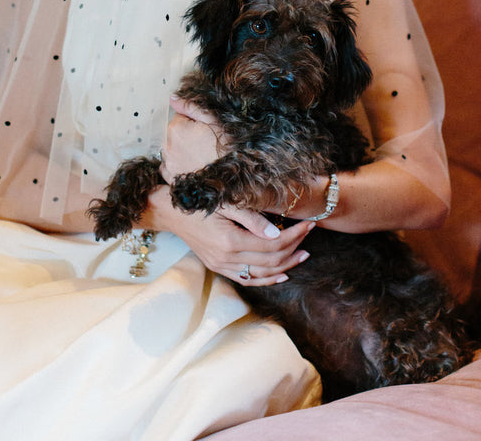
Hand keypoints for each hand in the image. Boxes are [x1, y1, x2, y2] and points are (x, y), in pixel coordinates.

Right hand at [146, 184, 314, 286]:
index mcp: (230, 241)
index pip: (272, 244)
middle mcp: (226, 259)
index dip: (294, 236)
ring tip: (303, 255)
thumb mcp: (225, 202)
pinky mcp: (219, 268)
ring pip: (262, 274)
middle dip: (294, 248)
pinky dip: (267, 280)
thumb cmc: (198, 200)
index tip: (308, 224)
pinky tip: (282, 275)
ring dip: (285, 266)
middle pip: (271, 261)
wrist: (170, 212)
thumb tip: (277, 234)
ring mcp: (222, 266)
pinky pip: (248, 280)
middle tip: (310, 235)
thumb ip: (252, 218)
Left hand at [159, 94, 226, 182]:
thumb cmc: (226, 147)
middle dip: (184, 134)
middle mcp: (167, 147)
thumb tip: (172, 98)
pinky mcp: (172, 179)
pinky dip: (175, 165)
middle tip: (203, 141)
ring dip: (179, 149)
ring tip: (199, 154)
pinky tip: (189, 164)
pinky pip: (166, 168)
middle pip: (172, 133)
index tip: (204, 128)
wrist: (233, 176)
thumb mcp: (212, 120)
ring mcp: (169, 164)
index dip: (192, 121)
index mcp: (175, 129)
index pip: (178, 117)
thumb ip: (189, 107)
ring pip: (169, 149)